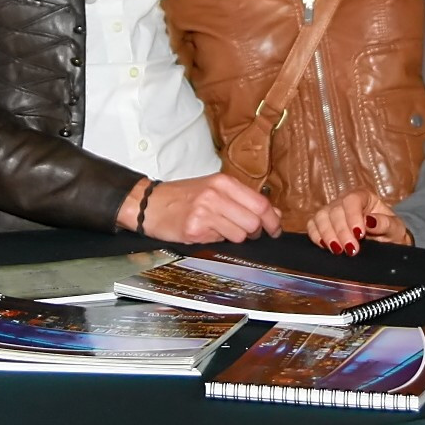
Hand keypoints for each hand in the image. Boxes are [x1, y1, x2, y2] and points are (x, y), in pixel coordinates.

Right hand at [124, 173, 281, 242]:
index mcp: (223, 182)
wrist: (149, 204)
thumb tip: (273, 213)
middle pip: (254, 221)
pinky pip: (221, 242)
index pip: (260, 203)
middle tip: (247, 232)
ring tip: (220, 230)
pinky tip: (206, 232)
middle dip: (255, 232)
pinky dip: (217, 241)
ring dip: (236, 237)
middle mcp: (215, 194)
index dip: (272, 219)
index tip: (275, 228)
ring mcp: (205, 212)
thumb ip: (244, 200)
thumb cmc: (181, 197)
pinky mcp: (195, 229)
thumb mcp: (214, 190)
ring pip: (240, 234)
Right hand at [306, 191, 409, 254]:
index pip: (352, 200)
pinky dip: (316, 236)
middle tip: (351, 249)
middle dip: (341, 232)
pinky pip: (312, 226)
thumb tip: (369, 221)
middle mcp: (345, 201)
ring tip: (338, 250)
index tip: (360, 235)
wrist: (386, 243)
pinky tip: (326, 246)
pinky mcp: (323, 224)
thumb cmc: (391, 232)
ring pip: (320, 217)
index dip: (353, 216)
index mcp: (363, 196)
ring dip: (327, 235)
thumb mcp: (395, 228)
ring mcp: (332, 211)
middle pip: (335, 210)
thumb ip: (385, 223)